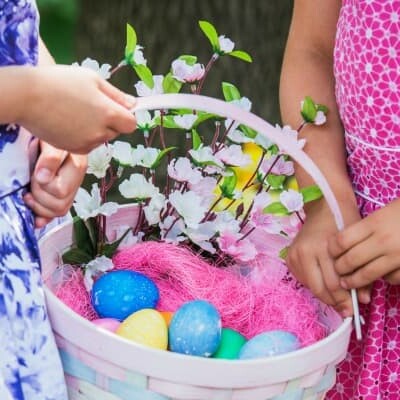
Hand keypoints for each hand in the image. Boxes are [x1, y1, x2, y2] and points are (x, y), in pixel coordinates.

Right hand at [18, 65, 136, 153]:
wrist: (27, 97)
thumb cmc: (60, 82)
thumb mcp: (92, 79)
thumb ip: (116, 95)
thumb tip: (134, 105)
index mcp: (108, 113)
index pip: (131, 124)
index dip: (126, 116)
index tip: (117, 108)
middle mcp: (100, 132)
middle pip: (116, 131)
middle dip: (109, 121)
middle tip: (90, 105)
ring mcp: (87, 143)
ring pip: (101, 138)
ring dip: (96, 129)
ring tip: (76, 112)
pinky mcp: (74, 150)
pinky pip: (87, 145)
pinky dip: (83, 137)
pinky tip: (69, 123)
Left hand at [24, 141, 86, 227]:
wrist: (50, 132)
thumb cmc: (51, 134)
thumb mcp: (51, 141)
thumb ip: (50, 158)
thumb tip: (43, 178)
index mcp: (77, 167)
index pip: (61, 191)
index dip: (43, 186)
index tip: (35, 174)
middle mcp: (76, 181)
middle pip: (60, 205)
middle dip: (40, 196)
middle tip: (32, 182)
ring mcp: (70, 190)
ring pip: (59, 211)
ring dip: (40, 206)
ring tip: (30, 193)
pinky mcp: (62, 194)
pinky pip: (57, 213)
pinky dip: (44, 216)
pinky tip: (36, 218)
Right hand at [286, 199, 360, 316]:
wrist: (323, 207)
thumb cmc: (343, 223)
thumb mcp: (355, 246)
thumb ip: (360, 273)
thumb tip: (362, 300)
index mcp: (322, 248)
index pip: (333, 283)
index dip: (344, 299)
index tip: (353, 309)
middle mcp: (305, 252)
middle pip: (319, 288)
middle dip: (334, 302)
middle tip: (345, 310)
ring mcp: (294, 254)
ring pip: (310, 286)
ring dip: (324, 295)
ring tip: (336, 298)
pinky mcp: (289, 257)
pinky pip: (302, 279)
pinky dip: (314, 285)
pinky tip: (323, 283)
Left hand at [329, 199, 399, 287]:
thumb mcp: (385, 212)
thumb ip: (367, 228)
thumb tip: (345, 243)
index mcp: (374, 223)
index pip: (341, 241)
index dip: (333, 250)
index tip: (331, 253)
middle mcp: (383, 240)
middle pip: (350, 260)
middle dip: (340, 269)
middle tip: (337, 272)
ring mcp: (398, 256)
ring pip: (367, 274)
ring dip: (355, 281)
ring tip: (348, 282)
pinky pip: (391, 278)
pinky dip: (385, 279)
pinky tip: (384, 275)